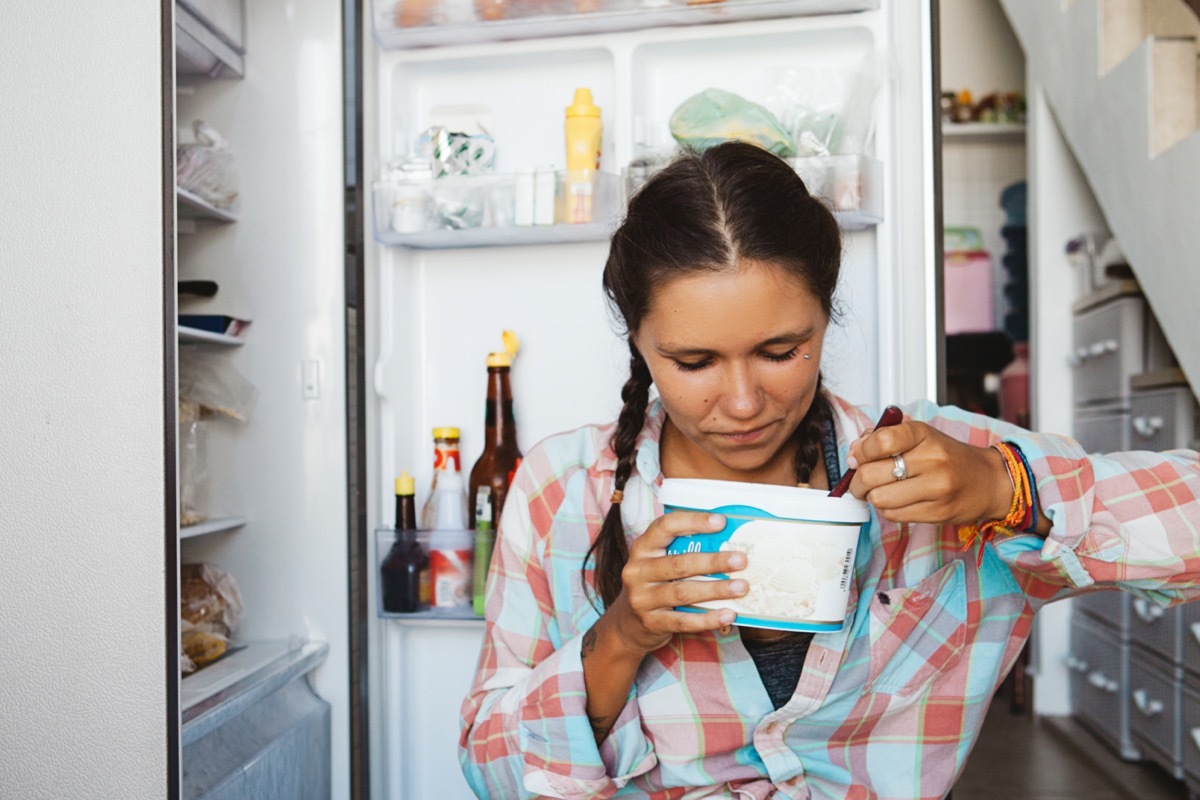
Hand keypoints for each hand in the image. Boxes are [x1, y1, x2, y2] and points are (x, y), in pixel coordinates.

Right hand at [602, 510, 748, 656]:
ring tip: (741, 587)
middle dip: (713, 561)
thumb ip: (682, 551)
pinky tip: (728, 614)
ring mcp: (642, 598)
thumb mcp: (658, 562)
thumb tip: (727, 540)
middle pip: (679, 564)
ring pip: (683, 592)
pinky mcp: (651, 622)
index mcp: (642, 548)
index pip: (666, 527)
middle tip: (740, 560)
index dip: (693, 522)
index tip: (720, 522)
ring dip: (715, 589)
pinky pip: (683, 621)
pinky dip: (708, 618)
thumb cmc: (653, 584)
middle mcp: (638, 571)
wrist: (627, 624)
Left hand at [846, 420, 1013, 526]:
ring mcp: (937, 488)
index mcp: (924, 434)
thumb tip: (854, 453)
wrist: (989, 481)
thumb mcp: (920, 438)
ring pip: (879, 498)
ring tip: (880, 491)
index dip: (860, 452)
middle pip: (872, 474)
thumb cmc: (949, 458)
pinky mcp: (938, 512)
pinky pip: (894, 515)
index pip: (880, 441)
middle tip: (860, 481)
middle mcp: (932, 459)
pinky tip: (897, 502)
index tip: (857, 458)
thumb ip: (884, 439)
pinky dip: (888, 510)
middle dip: (858, 481)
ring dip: (872, 497)